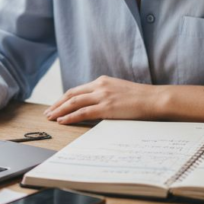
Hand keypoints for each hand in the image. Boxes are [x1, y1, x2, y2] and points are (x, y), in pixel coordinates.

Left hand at [44, 76, 162, 124]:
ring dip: (60, 110)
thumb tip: (97, 105)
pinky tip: (62, 121)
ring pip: (74, 102)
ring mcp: (103, 96)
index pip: (77, 90)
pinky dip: (70, 116)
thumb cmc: (140, 98)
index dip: (64, 98)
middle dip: (57, 104)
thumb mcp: (119, 91)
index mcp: (102, 81)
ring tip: (50, 118)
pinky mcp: (107, 107)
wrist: (155, 99)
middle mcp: (100, 86)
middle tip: (48, 113)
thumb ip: (107, 95)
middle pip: (71, 94)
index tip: (56, 105)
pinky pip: (83, 112)